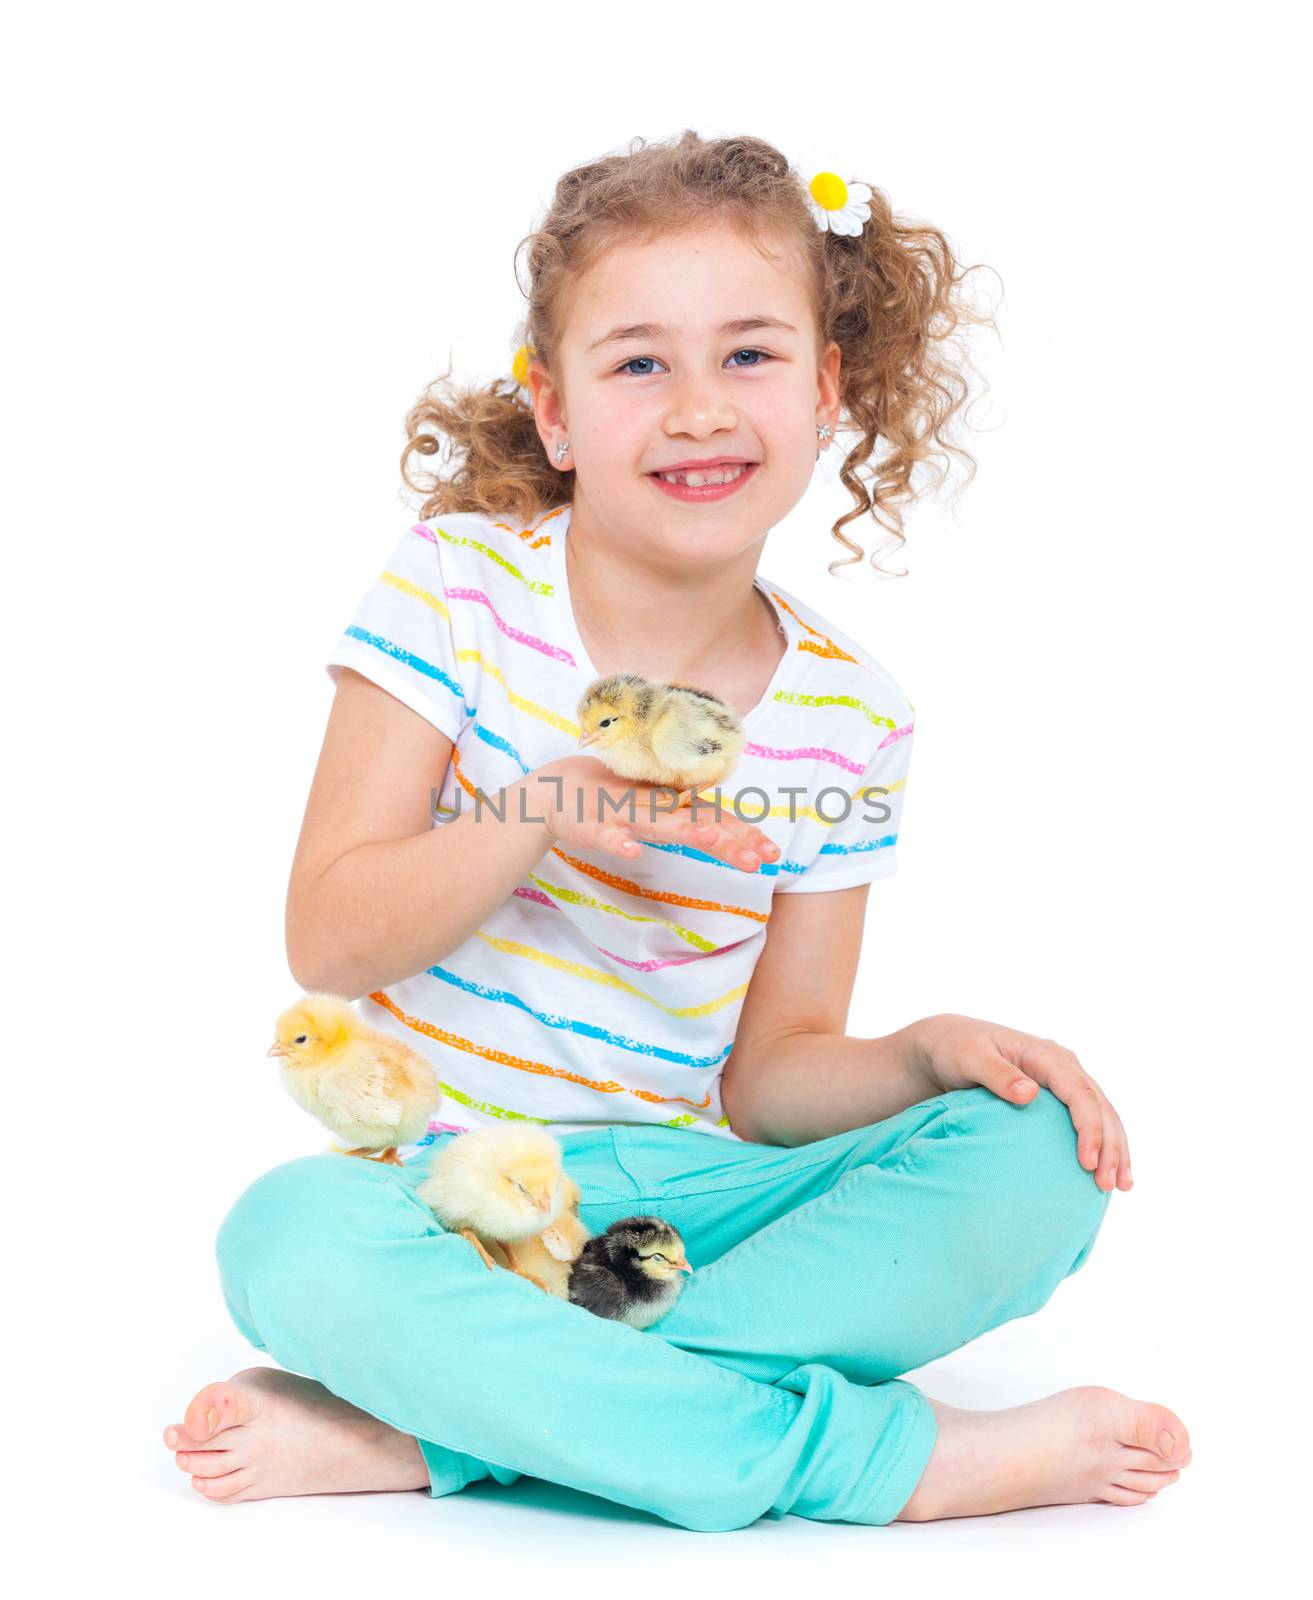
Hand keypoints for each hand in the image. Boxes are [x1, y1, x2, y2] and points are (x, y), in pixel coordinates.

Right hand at [534, 755, 780, 874]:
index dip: (744, 833)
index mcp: (669, 802)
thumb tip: (725, 827)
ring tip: (708, 839)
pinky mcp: (591, 824)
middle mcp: (652, 804)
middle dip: (728, 840)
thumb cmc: (611, 798)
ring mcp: (621, 812)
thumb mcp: (652, 807)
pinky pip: (605, 834)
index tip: (772, 853)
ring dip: (682, 830)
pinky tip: (631, 851)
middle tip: (758, 860)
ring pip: (656, 822)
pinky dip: (617, 842)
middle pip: (697, 821)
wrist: (554, 790)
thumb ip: (683, 815)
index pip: (715, 815)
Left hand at [899, 1012, 1132, 1192]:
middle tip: (1107, 1185)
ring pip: (1103, 1114)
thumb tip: (1029, 1094)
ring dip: (1115, 1149)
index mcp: (1045, 1055)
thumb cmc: (954, 1049)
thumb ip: (997, 1074)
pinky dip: (1104, 1145)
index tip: (1087, 1162)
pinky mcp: (1058, 1096)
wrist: (946, 1044)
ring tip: (1120, 1185)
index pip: (1080, 1093)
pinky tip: (1109, 1170)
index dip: (1089, 1128)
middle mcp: (1062, 1065)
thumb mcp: (969, 1057)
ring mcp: (1063, 1080)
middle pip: (1100, 1106)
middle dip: (1110, 1146)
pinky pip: (1090, 1119)